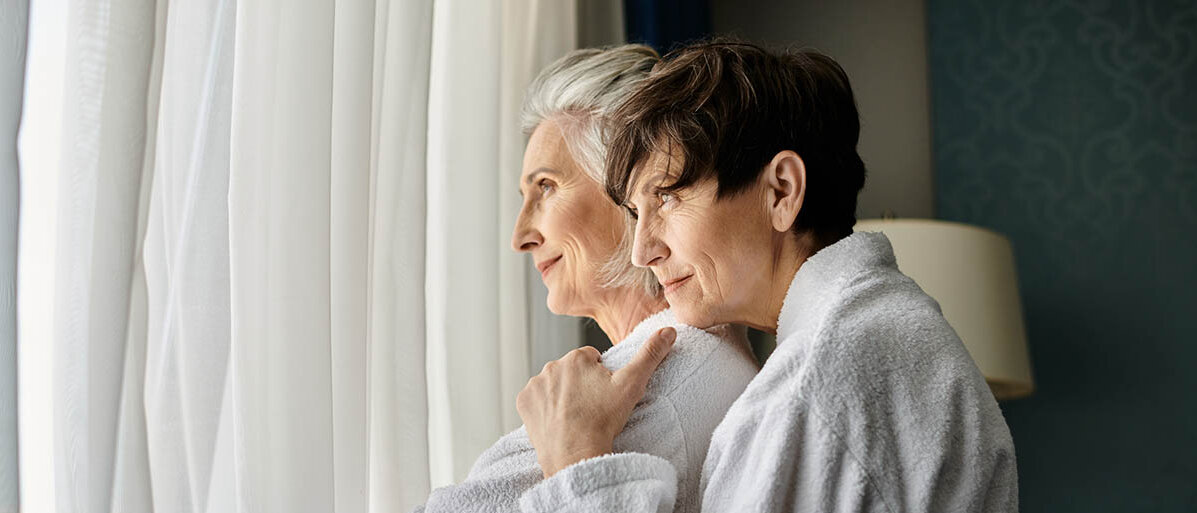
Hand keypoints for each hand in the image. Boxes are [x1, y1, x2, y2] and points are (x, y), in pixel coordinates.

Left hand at [516, 327, 676, 477]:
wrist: (576, 454)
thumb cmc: (604, 420)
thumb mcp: (632, 384)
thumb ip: (650, 354)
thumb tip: (669, 330)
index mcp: (576, 357)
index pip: (591, 358)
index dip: (601, 376)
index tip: (604, 394)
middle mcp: (551, 365)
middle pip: (571, 370)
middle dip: (580, 383)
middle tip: (592, 407)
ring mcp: (535, 384)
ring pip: (553, 384)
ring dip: (562, 394)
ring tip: (576, 416)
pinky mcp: (523, 402)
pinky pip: (536, 399)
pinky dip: (544, 407)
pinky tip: (558, 420)